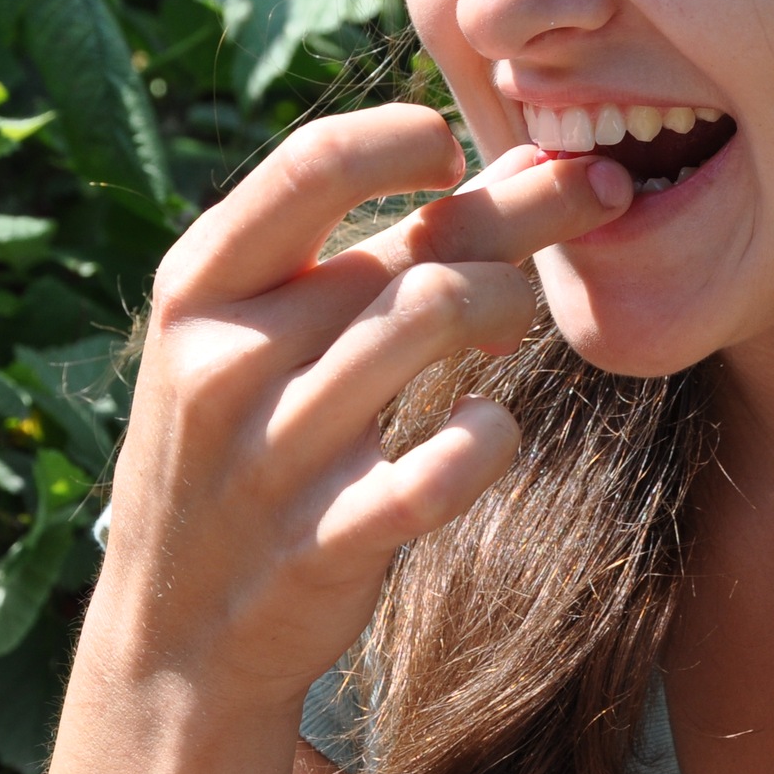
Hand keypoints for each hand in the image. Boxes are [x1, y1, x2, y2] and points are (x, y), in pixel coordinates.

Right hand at [83, 103, 633, 709]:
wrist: (171, 635)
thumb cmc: (243, 444)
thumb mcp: (259, 334)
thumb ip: (371, 249)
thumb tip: (514, 164)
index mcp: (200, 284)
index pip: (314, 163)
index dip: (407, 138)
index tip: (458, 161)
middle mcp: (227, 359)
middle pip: (417, 248)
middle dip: (529, 209)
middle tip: (602, 191)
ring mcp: (274, 456)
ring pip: (437, 321)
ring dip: (512, 305)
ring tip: (516, 325)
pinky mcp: (324, 543)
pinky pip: (441, 468)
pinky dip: (490, 435)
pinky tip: (490, 428)